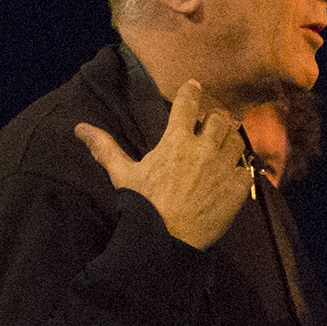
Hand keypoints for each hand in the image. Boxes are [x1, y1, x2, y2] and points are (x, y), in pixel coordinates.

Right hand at [74, 78, 251, 249]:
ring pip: (236, 141)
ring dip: (230, 139)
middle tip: (211, 124)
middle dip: (214, 120)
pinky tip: (233, 172)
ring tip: (223, 144)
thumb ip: (105, 148)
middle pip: (219, 120)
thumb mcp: (122, 174)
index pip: (187, 104)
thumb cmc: (143, 205)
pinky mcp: (237, 188)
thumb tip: (80, 128)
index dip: (192, 92)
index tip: (195, 86)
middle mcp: (204, 149)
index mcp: (176, 141)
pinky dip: (240, 168)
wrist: (167, 239)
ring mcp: (223, 168)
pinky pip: (246, 169)